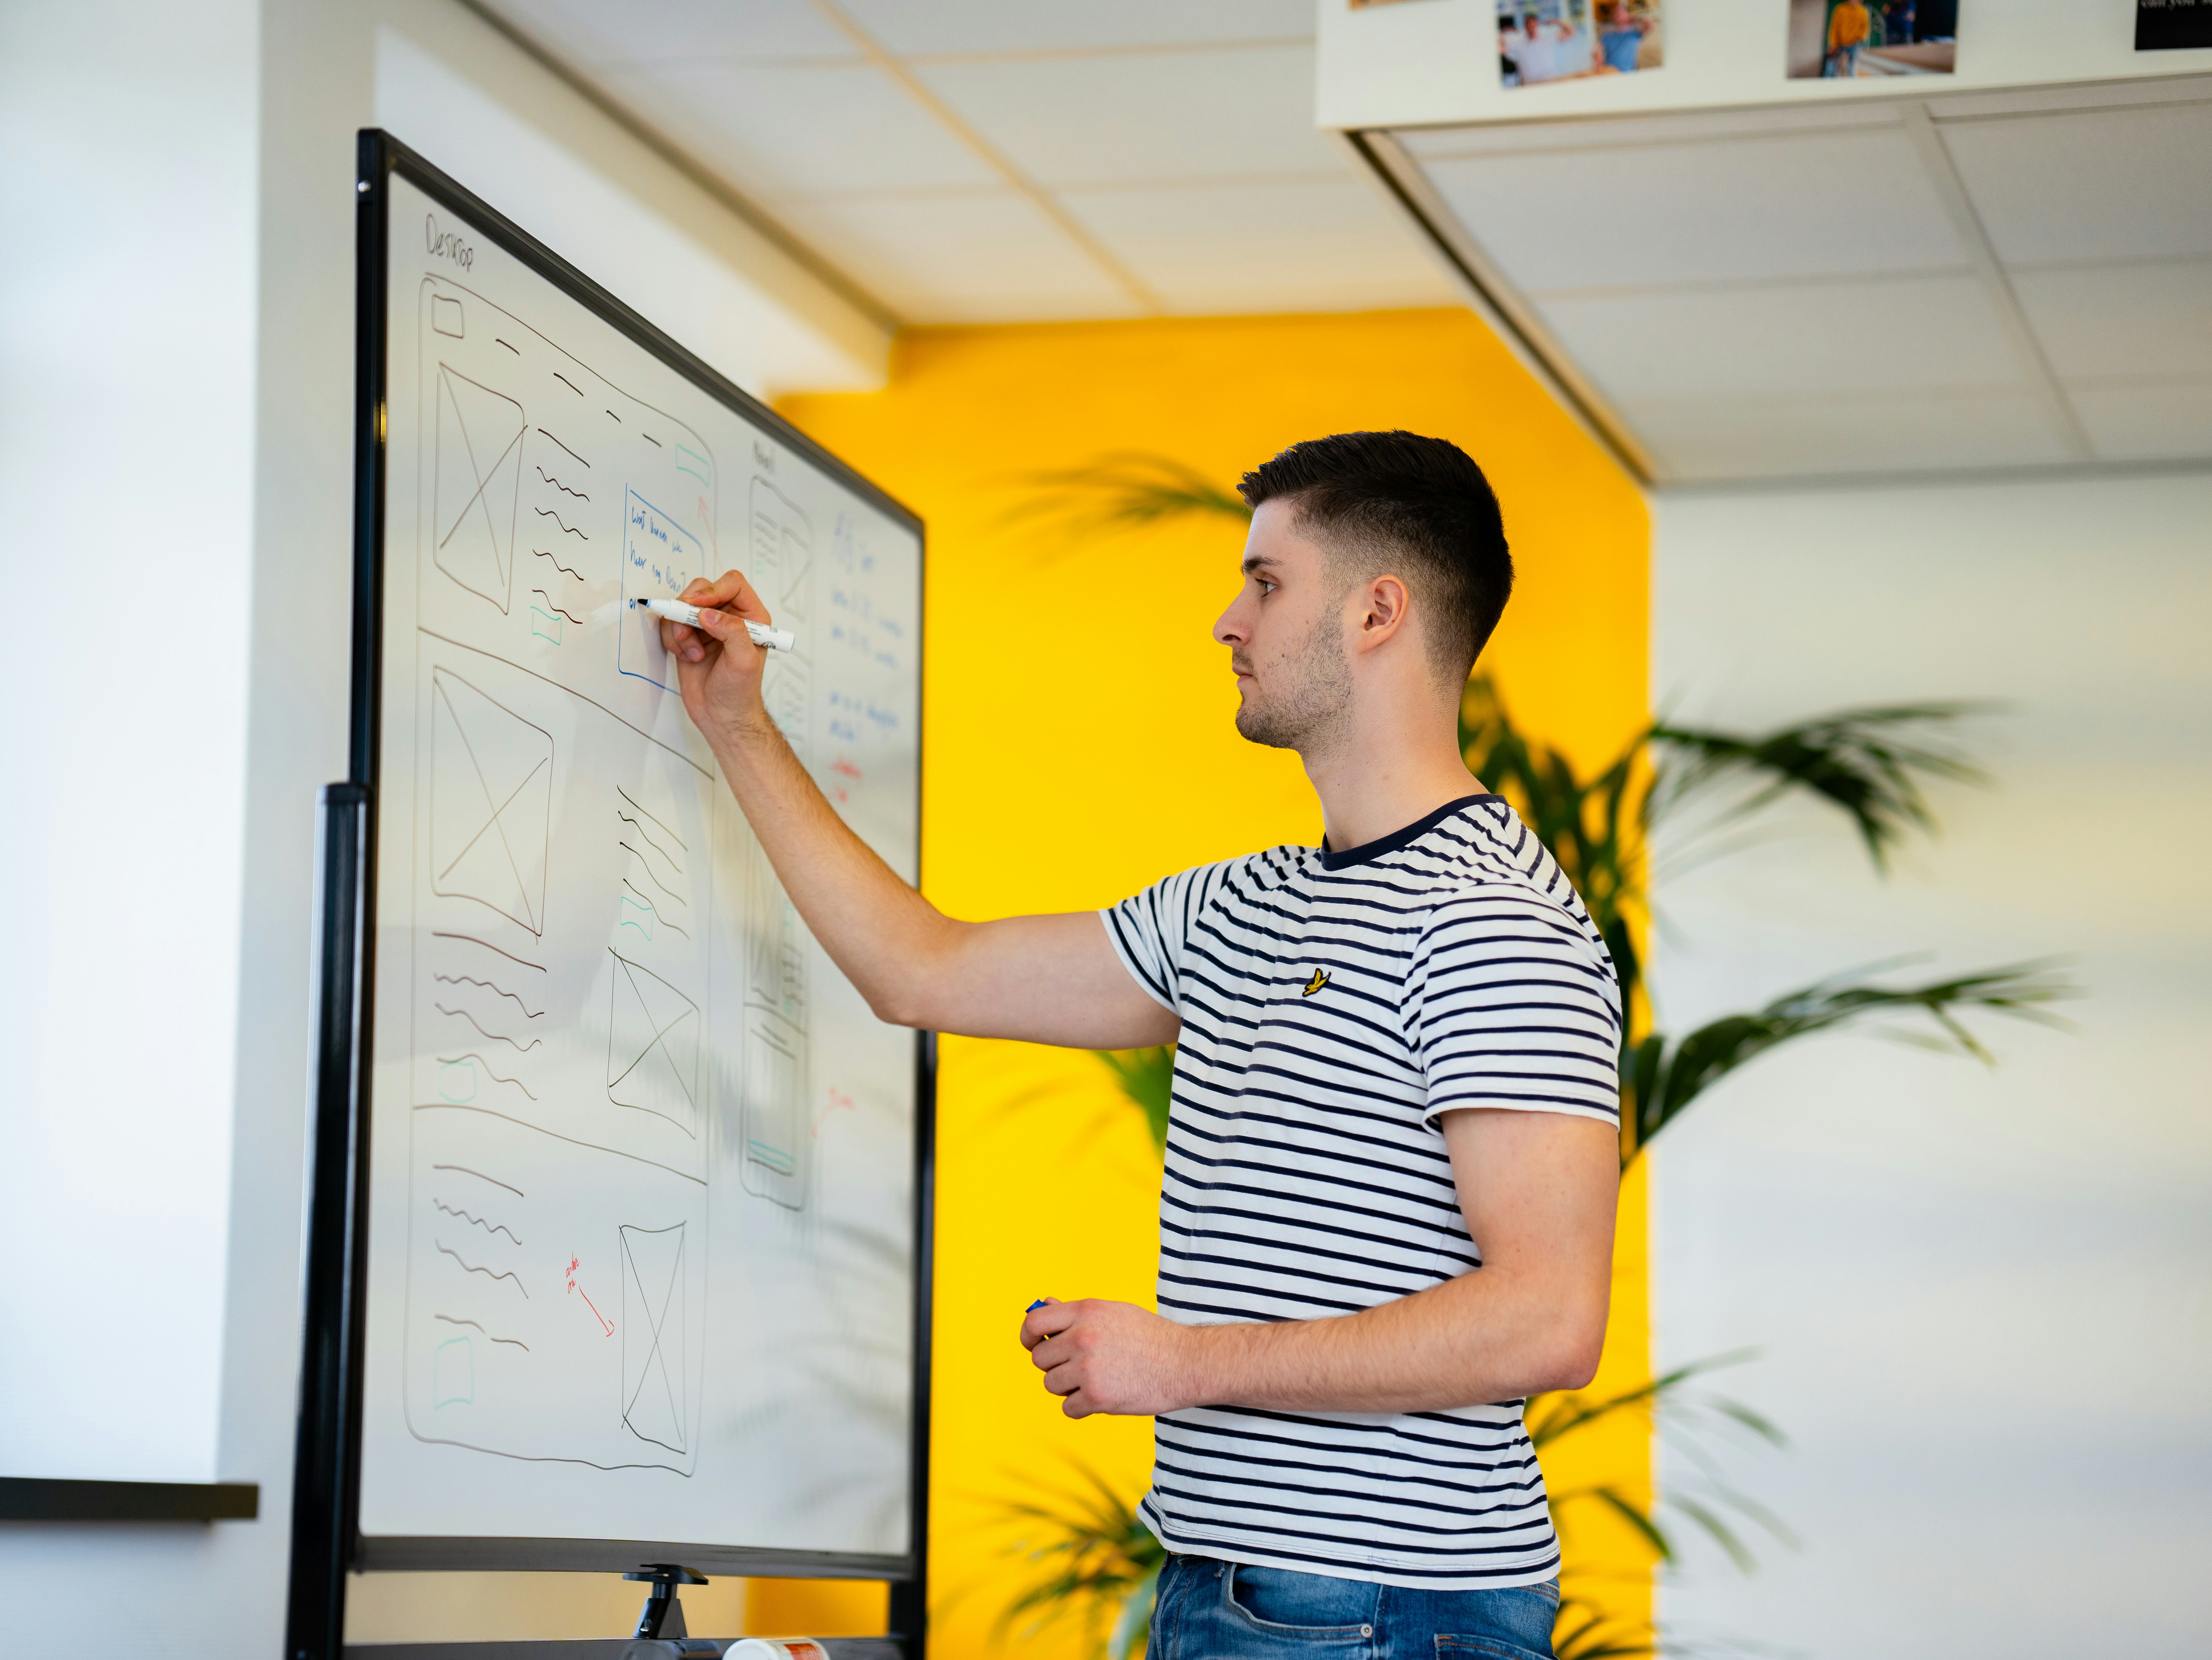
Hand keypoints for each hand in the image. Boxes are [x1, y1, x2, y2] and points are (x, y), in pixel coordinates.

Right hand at [658, 571, 773, 747]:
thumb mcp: (744, 661)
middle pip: (702, 589)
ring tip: (692, 654)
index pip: (732, 583)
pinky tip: (687, 658)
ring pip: (682, 606)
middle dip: (689, 610)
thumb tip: (707, 613)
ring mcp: (707, 625)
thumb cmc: (739, 692)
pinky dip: (673, 639)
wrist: (721, 716)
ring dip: (679, 629)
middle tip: (686, 632)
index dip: (713, 590)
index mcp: (751, 616)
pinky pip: (670, 623)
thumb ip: (731, 631)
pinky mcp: (688, 636)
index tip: (697, 608)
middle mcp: (729, 616)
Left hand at [1019, 1297, 1198, 1418]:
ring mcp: (1088, 1368)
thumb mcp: (1113, 1311)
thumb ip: (1075, 1313)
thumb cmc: (1150, 1337)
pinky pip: (1068, 1408)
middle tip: (1078, 1367)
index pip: (1034, 1323)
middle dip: (1055, 1366)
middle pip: (1040, 1359)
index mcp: (1085, 1312)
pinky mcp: (1097, 1397)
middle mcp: (1082, 1337)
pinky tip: (1102, 1397)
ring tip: (1095, 1381)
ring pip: (1051, 1385)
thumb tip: (1044, 1305)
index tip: (1034, 1345)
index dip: (1028, 1337)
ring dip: (1068, 1388)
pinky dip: (1081, 1407)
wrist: (1186, 1362)